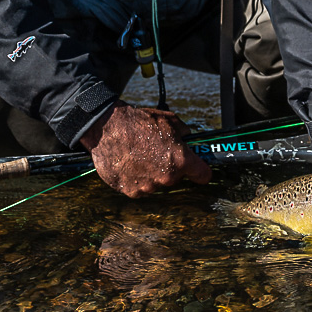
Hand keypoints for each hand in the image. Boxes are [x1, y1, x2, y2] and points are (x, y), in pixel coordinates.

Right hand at [79, 103, 211, 197]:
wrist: (108, 127)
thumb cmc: (140, 122)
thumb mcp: (171, 121)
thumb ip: (184, 133)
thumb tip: (187, 139)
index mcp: (180, 160)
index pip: (203, 175)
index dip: (200, 171)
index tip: (197, 169)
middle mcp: (166, 177)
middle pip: (176, 178)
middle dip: (170, 168)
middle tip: (157, 153)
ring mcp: (148, 186)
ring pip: (157, 183)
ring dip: (152, 174)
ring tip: (139, 156)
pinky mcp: (130, 191)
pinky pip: (139, 188)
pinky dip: (135, 179)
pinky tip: (129, 164)